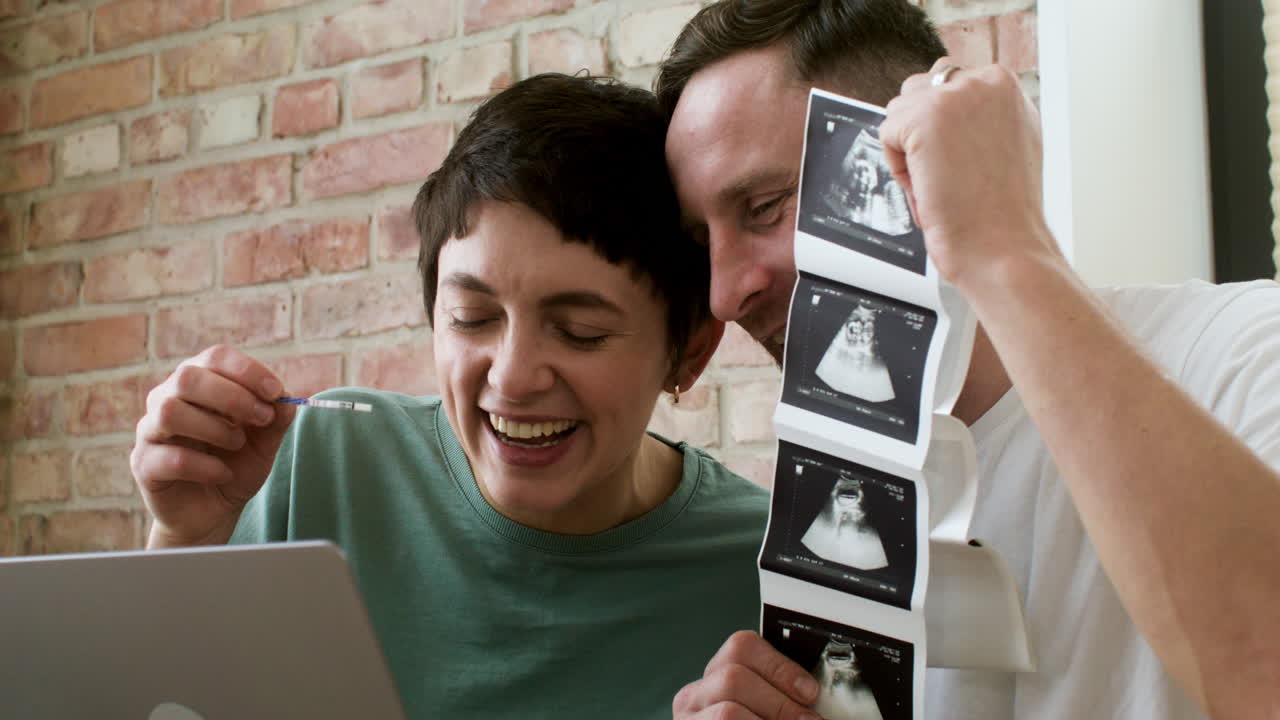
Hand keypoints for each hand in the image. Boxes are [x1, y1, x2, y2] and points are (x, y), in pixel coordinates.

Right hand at [130, 345, 295, 547]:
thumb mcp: (264, 442)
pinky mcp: (144, 464)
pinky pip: (170, 457)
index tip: (275, 392)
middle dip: (232, 396)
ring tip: (237, 444)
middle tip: (261, 418)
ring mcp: (150, 431)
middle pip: (187, 377)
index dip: (246, 370)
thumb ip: (276, 418)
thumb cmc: (236, 465)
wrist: (213, 512)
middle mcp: (167, 398)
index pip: (215, 357)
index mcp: (199, 383)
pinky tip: (222, 473)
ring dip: (215, 428)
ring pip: (170, 412)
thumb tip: (284, 398)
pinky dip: (205, 465)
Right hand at [673, 631, 821, 719]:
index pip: (741, 646)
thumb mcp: (764, 710)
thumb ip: (780, 700)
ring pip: (727, 711)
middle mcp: (693, 697)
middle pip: (733, 677)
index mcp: (715, 677)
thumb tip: (816, 701)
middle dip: (780, 703)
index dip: (780, 667)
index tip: (810, 693)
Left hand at [878, 59, 1059, 292]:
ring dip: (909, 150)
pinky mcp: (925, 117)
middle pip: (919, 89)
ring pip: (900, 111)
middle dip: (921, 131)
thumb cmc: (1004, 211)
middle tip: (949, 173)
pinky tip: (930, 186)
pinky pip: (887, 134)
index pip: (949, 84)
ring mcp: (955, 95)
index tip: (961, 160)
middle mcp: (985, 81)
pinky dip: (899, 167)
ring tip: (942, 181)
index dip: (943, 129)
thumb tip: (947, 114)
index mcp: (1006, 85)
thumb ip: (981, 117)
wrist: (1005, 246)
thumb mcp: (1009, 143)